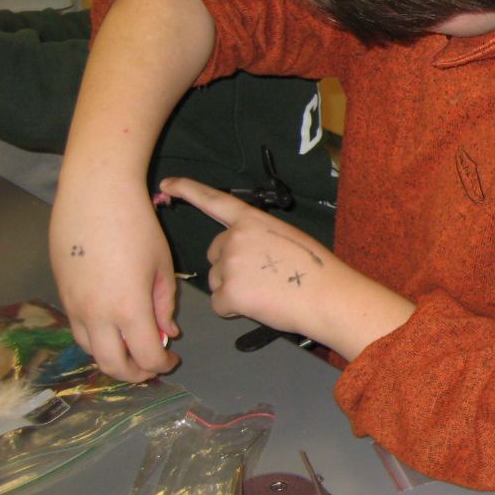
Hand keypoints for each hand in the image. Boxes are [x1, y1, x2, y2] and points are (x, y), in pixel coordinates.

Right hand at [50, 178, 180, 382]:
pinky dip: (97, 340)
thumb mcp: (162, 266)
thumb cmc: (137, 227)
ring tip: (133, 350)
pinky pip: (78, 330)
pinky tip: (113, 330)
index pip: (146, 356)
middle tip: (152, 367)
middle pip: (112, 365)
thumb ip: (164, 305)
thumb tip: (168, 333)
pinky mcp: (62, 294)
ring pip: (91, 351)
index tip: (172, 360)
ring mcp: (74, 306)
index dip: (162, 365)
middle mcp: (96, 315)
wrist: (95, 197)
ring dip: (113, 358)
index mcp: (128, 309)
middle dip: (135, 374)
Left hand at [161, 177, 337, 338]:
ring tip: (267, 292)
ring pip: (216, 281)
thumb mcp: (286, 238)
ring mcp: (230, 265)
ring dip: (233, 290)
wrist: (327, 296)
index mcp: (252, 221)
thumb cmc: (315, 270)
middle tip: (263, 278)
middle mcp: (235, 238)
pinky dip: (235, 309)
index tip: (167, 184)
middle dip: (229, 267)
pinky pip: (219, 304)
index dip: (188, 190)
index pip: (214, 201)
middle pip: (215, 254)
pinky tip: (261, 305)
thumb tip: (245, 256)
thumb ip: (258, 237)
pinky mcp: (228, 292)